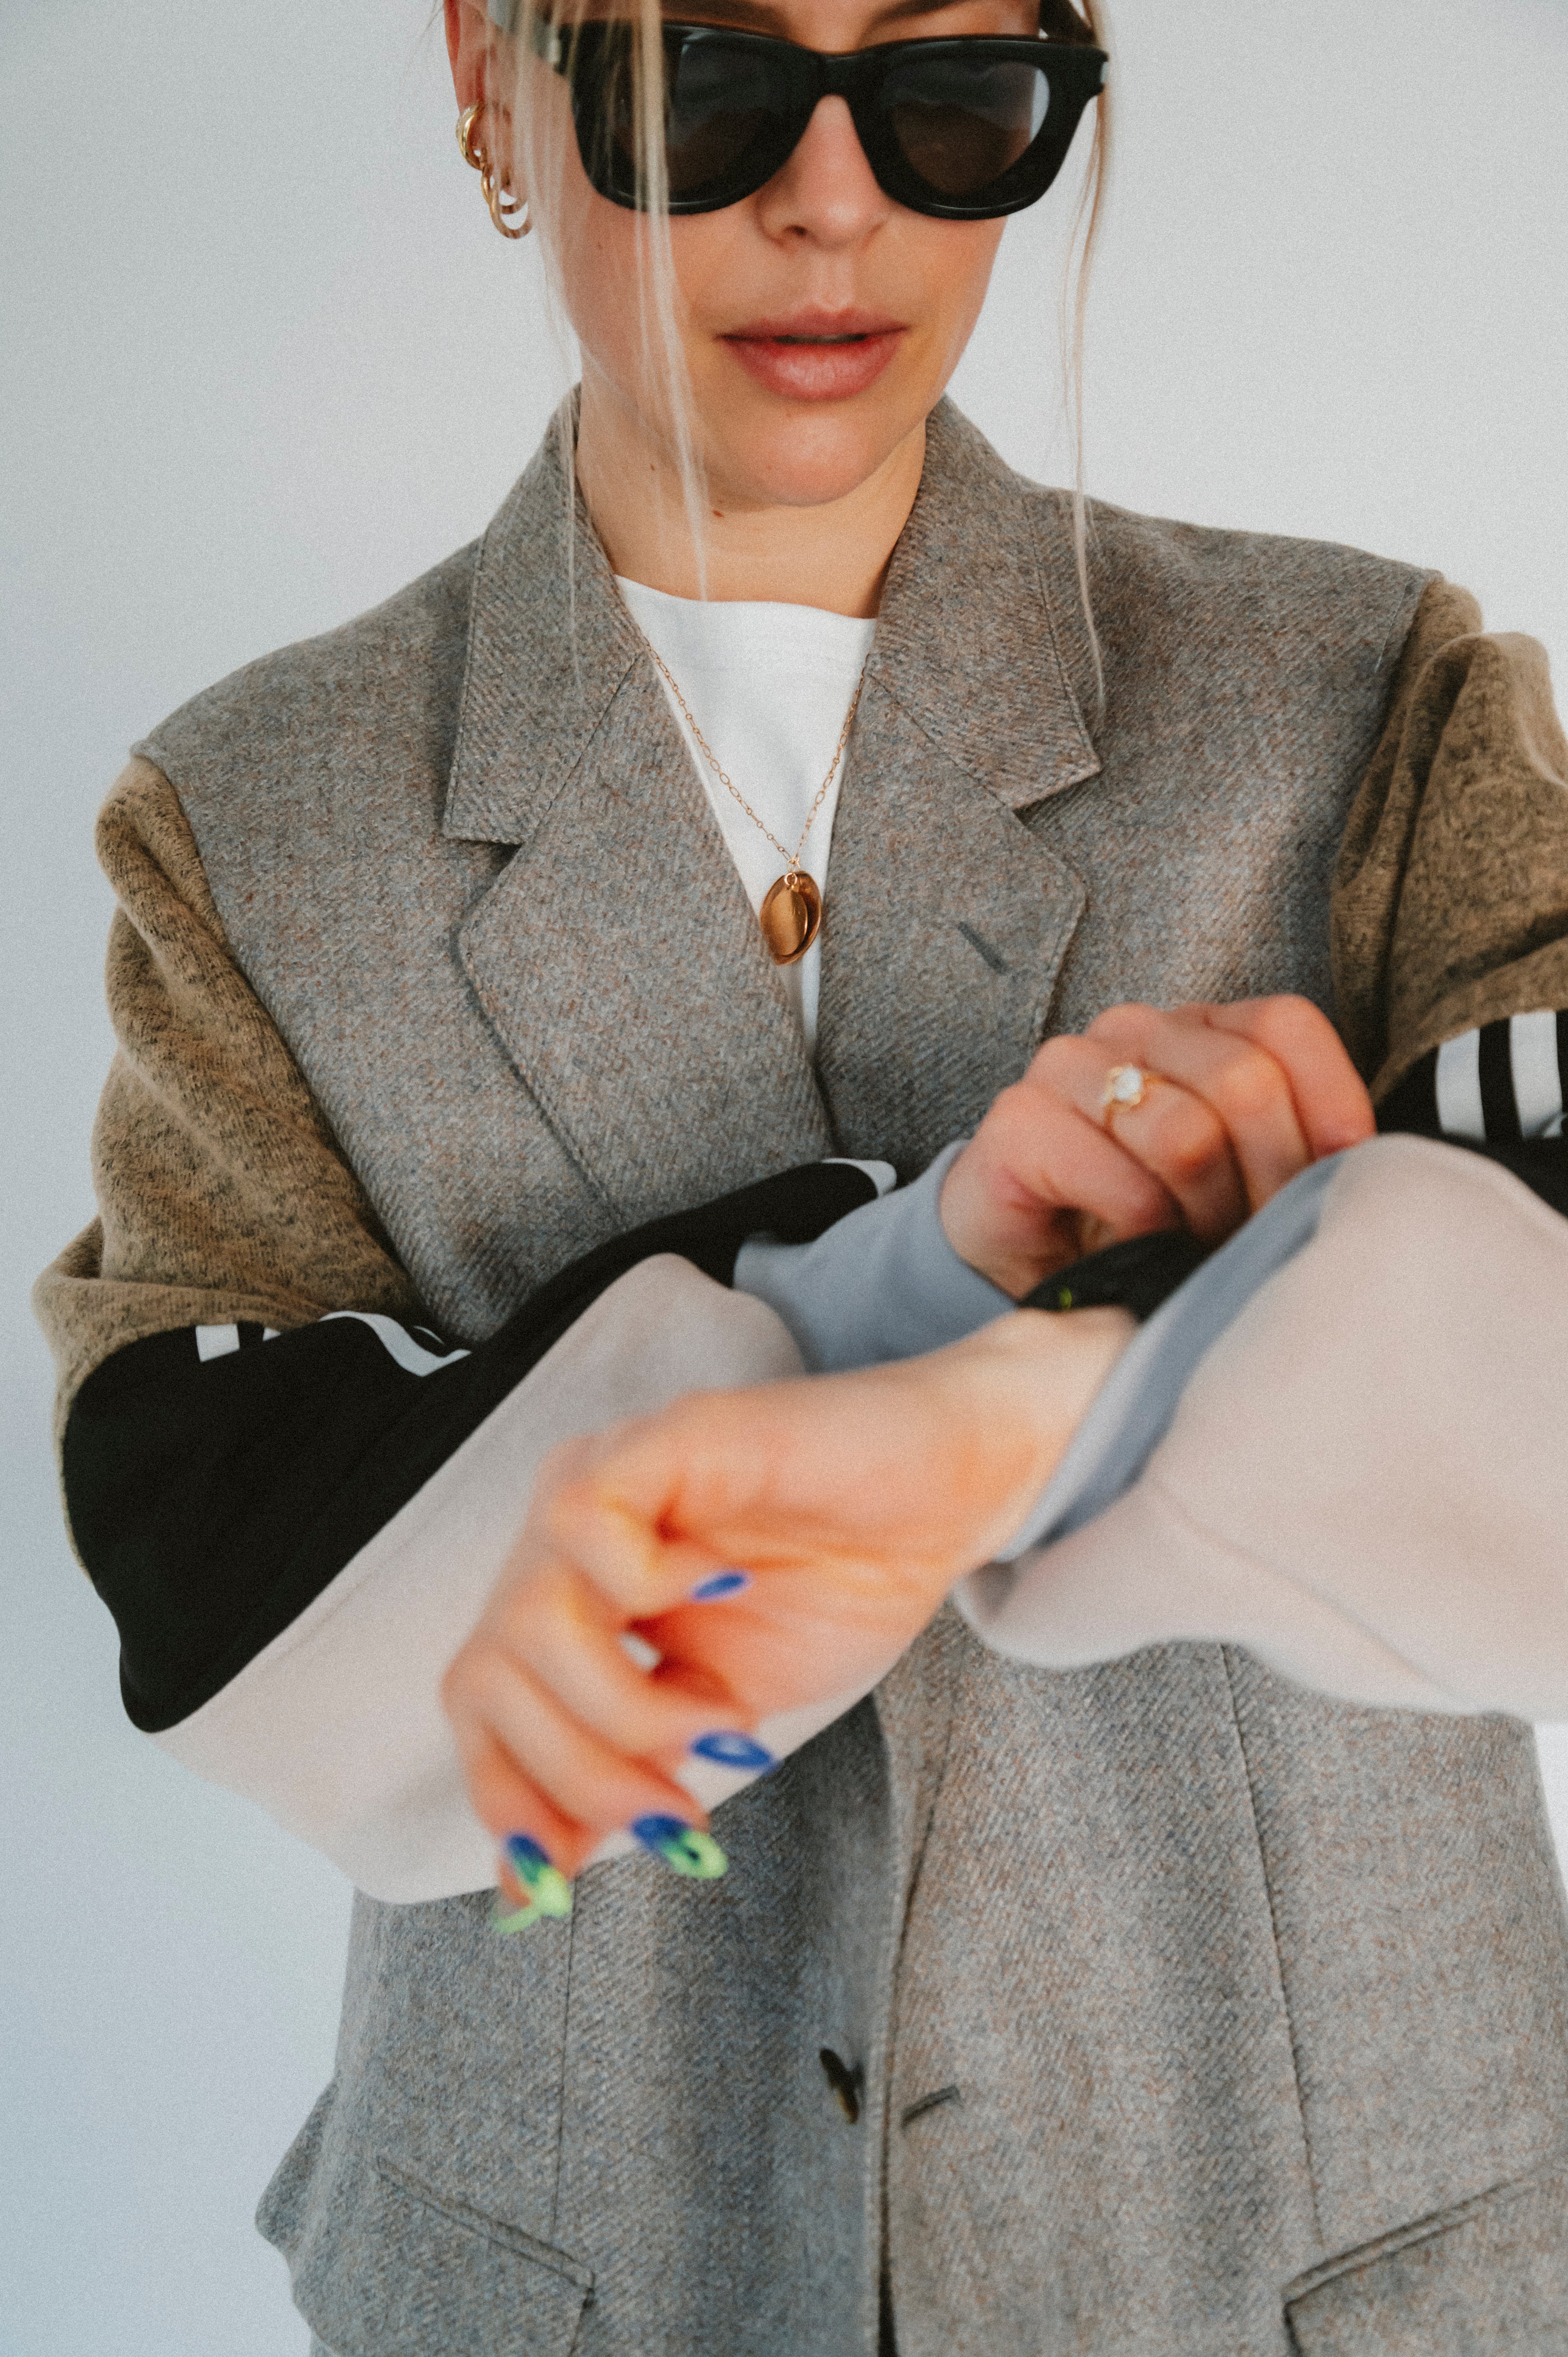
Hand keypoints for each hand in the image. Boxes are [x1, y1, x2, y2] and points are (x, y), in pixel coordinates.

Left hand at [441, 1305, 1132, 1882]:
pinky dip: (644, 1583)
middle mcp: (565, 1539)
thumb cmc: (841, 1589)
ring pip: (526, 1621)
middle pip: (487, 1679)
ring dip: (624, 1709)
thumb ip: (628, 1779)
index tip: (567, 1886)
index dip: (506, 1801)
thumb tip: (532, 1892)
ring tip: (723, 1718)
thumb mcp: (718, 1718)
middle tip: (683, 1811)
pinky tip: (722, 1586)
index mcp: (570, 1598)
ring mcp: (606, 1479)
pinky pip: (582, 1518)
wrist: (948, 1495)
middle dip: (579, 1778)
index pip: (478, 1707)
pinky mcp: (659, 1437)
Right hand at [940, 995, 1374, 1297]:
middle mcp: (1135, 1029)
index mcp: (1198, 1028)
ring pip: (1187, 1135)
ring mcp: (1069, 1066)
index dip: (1328, 1110)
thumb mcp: (1240, 1176)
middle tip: (1254, 1240)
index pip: (1287, 1026)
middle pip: (1246, 1083)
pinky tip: (1139, 1248)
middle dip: (1269, 1183)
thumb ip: (1296, 1151)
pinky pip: (1121, 1180)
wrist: (1030, 1258)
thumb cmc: (1149, 1220)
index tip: (1328, 1186)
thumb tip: (1371, 1175)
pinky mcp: (1019, 1122)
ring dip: (1207, 1216)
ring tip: (1196, 1250)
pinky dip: (1147, 1233)